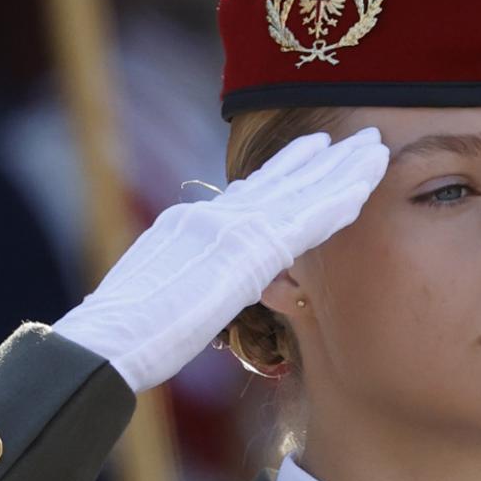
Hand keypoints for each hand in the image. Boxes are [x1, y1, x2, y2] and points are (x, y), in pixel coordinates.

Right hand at [52, 126, 388, 391]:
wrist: (106, 340)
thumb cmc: (118, 340)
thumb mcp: (153, 300)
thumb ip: (183, 286)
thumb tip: (195, 295)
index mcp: (187, 227)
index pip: (245, 196)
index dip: (283, 174)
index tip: (311, 155)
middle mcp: (210, 217)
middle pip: (276, 182)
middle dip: (318, 160)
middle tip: (356, 140)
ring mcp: (227, 228)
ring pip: (299, 191)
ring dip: (342, 169)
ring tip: (375, 145)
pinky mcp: (244, 250)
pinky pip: (305, 219)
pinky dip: (337, 198)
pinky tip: (366, 184)